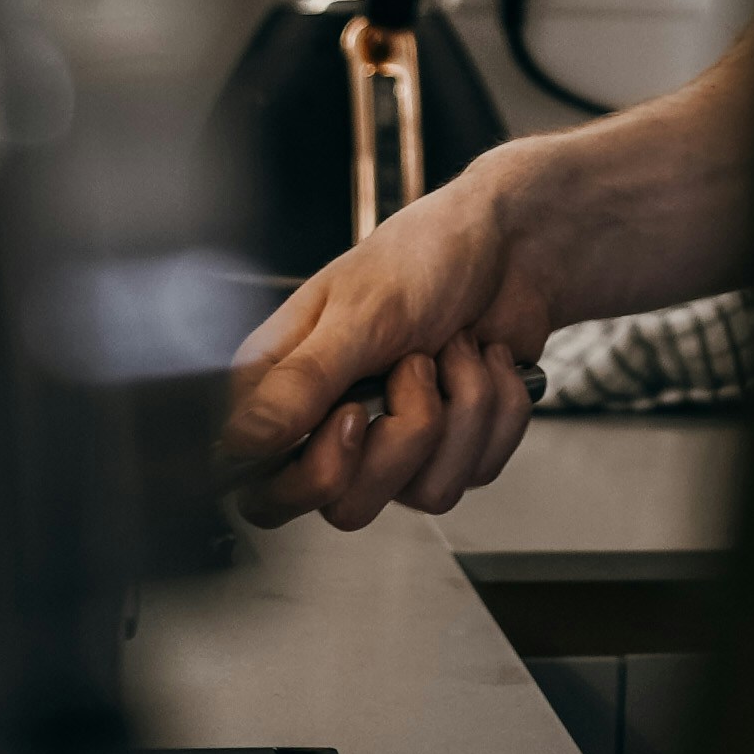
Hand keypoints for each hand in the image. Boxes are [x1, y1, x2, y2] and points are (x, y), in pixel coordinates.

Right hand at [216, 146, 557, 528]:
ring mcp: (393, 440)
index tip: (351, 417)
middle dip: (405, 436)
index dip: (308, 477)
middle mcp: (332, 423)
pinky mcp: (449, 447)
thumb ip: (303, 381)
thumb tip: (240, 442)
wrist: (514, 247)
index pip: (261, 488)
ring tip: (456, 349)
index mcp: (284, 386)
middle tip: (415, 369)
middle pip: (348, 507)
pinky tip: (486, 360)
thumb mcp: (361, 312)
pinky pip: (476, 472)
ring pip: (426, 494)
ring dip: (463, 410)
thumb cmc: (427, 255)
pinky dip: (498, 410)